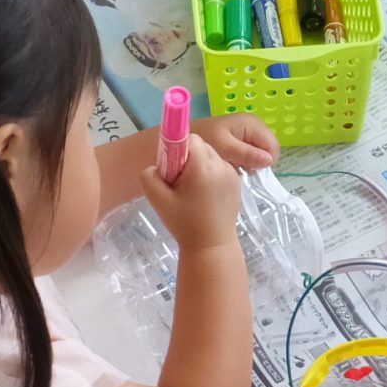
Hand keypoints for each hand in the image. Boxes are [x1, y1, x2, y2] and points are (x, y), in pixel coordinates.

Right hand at [140, 133, 241, 250]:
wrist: (211, 247)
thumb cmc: (184, 224)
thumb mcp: (158, 200)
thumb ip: (149, 177)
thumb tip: (156, 166)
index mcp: (203, 166)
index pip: (190, 139)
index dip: (178, 150)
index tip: (173, 170)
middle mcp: (221, 165)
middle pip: (201, 146)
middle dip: (188, 159)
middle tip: (180, 183)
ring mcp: (233, 174)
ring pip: (212, 157)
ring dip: (200, 166)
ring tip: (193, 191)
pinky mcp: (237, 183)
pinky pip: (220, 168)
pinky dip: (211, 175)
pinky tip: (205, 196)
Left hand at [193, 113, 278, 169]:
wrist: (184, 138)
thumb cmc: (203, 139)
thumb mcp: (225, 149)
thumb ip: (247, 154)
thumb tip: (269, 160)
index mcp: (252, 123)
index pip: (273, 146)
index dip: (265, 161)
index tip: (249, 169)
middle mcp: (254, 125)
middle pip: (268, 149)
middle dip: (257, 162)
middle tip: (239, 167)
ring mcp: (248, 132)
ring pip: (261, 153)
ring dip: (250, 163)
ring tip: (233, 165)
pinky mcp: (242, 139)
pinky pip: (252, 154)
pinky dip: (244, 161)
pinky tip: (232, 163)